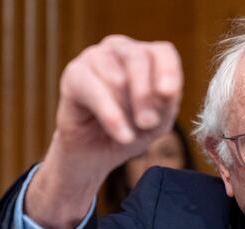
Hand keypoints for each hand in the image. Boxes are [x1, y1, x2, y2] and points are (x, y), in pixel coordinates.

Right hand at [26, 35, 182, 228]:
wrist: (92, 159)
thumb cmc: (127, 137)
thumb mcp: (156, 123)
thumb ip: (165, 104)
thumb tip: (167, 92)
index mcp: (143, 60)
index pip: (162, 52)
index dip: (169, 73)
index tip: (171, 98)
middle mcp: (117, 52)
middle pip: (140, 57)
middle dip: (149, 94)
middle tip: (150, 123)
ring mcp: (92, 60)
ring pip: (117, 72)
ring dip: (130, 106)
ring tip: (133, 132)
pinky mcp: (73, 79)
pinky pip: (93, 88)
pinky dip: (110, 114)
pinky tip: (120, 135)